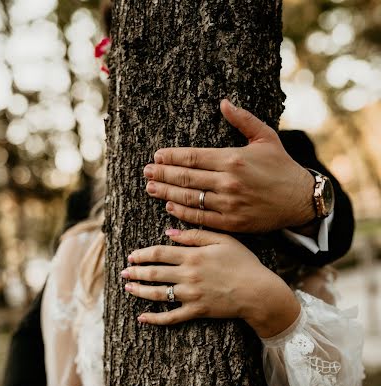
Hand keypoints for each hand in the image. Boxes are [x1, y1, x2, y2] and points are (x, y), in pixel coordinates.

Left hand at [122, 228, 299, 337]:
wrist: (258, 292)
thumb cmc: (244, 263)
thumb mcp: (223, 240)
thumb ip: (195, 234)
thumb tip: (169, 232)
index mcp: (193, 255)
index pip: (159, 253)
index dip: (142, 254)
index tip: (131, 255)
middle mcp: (188, 275)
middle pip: (154, 273)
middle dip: (136, 272)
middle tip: (123, 273)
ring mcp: (191, 295)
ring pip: (158, 293)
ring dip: (140, 291)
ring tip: (128, 289)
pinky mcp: (196, 311)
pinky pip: (171, 317)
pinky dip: (155, 319)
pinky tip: (142, 318)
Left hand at [143, 99, 314, 232]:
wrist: (300, 200)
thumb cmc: (282, 167)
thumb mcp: (266, 137)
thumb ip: (242, 120)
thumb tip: (223, 102)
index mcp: (232, 159)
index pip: (192, 157)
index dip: (171, 157)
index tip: (156, 156)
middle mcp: (227, 182)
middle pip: (185, 177)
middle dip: (162, 174)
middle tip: (146, 172)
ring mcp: (228, 204)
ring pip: (189, 198)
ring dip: (166, 192)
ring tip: (151, 188)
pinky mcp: (231, 223)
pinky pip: (200, 218)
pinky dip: (182, 212)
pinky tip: (169, 206)